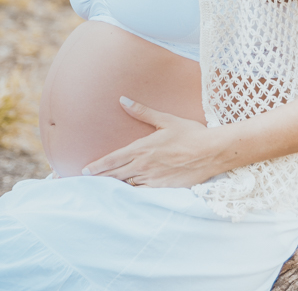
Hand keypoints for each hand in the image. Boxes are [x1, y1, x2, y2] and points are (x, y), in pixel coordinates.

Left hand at [80, 96, 225, 187]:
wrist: (212, 152)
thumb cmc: (190, 133)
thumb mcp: (165, 119)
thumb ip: (142, 112)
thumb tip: (123, 100)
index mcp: (141, 149)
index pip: (113, 160)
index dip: (97, 166)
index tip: (85, 171)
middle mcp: (144, 166)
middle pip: (116, 175)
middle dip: (101, 178)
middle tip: (87, 182)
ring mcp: (153, 179)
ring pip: (128, 186)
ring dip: (114, 187)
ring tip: (101, 190)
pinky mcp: (164, 188)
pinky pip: (143, 193)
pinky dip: (132, 194)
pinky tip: (126, 196)